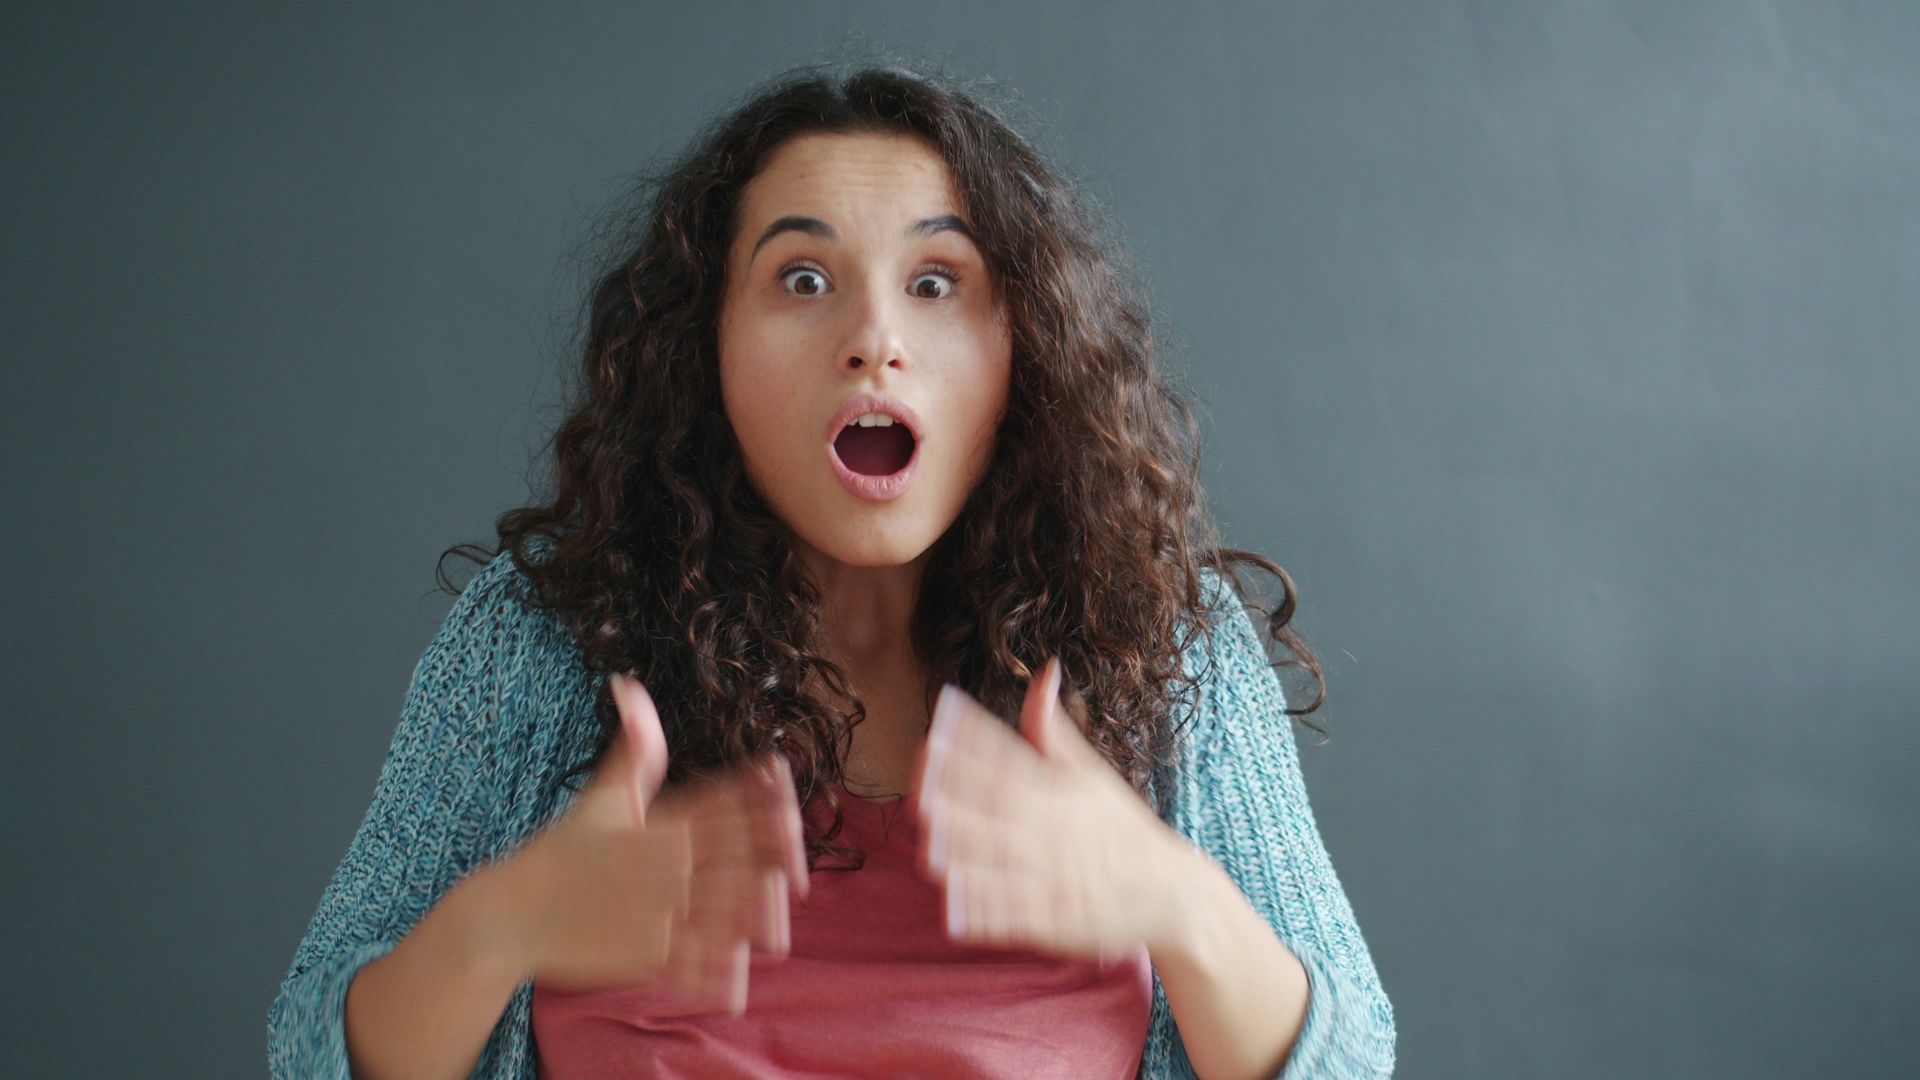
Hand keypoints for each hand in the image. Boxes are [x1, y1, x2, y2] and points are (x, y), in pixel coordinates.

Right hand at [513, 674, 808, 1014]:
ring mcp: (658, 910)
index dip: (766, 793)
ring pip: (731, 910)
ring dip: (760, 911)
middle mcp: (665, 862)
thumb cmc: (562, 851)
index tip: (784, 788)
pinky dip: (721, 970)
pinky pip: (697, 962)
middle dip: (777, 855)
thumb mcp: (602, 794)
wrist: (511, 914)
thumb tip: (628, 683)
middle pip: (742, 855)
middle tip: (797, 860)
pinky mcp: (645, 954)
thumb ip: (634, 747)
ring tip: (779, 913)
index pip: (729, 800)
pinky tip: (739, 973)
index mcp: (661, 821)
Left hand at [908, 658, 1190, 961]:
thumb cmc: (1122, 830)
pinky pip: (1014, 914)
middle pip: (1000, 803)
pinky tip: (953, 896)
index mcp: (1061, 792)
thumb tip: (1044, 671)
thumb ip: (1054, 731)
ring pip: (1001, 857)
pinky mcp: (1053, 923)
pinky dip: (985, 907)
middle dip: (960, 783)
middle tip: (924, 762)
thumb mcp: (1093, 775)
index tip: (943, 713)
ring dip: (962, 840)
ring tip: (928, 823)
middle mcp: (1054, 831)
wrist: (1173, 896)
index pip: (1011, 757)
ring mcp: (1054, 878)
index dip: (975, 735)